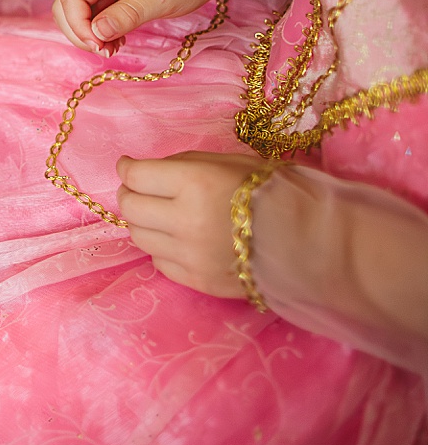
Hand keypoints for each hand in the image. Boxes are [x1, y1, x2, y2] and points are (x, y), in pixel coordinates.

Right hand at [52, 0, 221, 55]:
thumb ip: (128, 14)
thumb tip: (96, 32)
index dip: (78, 25)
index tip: (100, 46)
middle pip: (65, 5)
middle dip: (79, 32)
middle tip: (106, 50)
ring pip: (74, 12)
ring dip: (87, 35)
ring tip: (113, 48)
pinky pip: (90, 15)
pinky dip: (97, 32)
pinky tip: (116, 40)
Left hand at [116, 151, 264, 299]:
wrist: (316, 242)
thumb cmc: (274, 192)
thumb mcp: (231, 162)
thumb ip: (186, 165)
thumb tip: (147, 170)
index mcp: (195, 183)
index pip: (136, 176)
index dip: (127, 168)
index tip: (128, 165)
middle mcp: (185, 220)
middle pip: (131, 207)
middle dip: (130, 194)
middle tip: (139, 189)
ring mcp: (190, 255)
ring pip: (139, 237)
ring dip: (142, 222)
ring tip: (158, 214)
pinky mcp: (199, 281)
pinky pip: (159, 263)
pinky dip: (160, 249)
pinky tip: (176, 240)